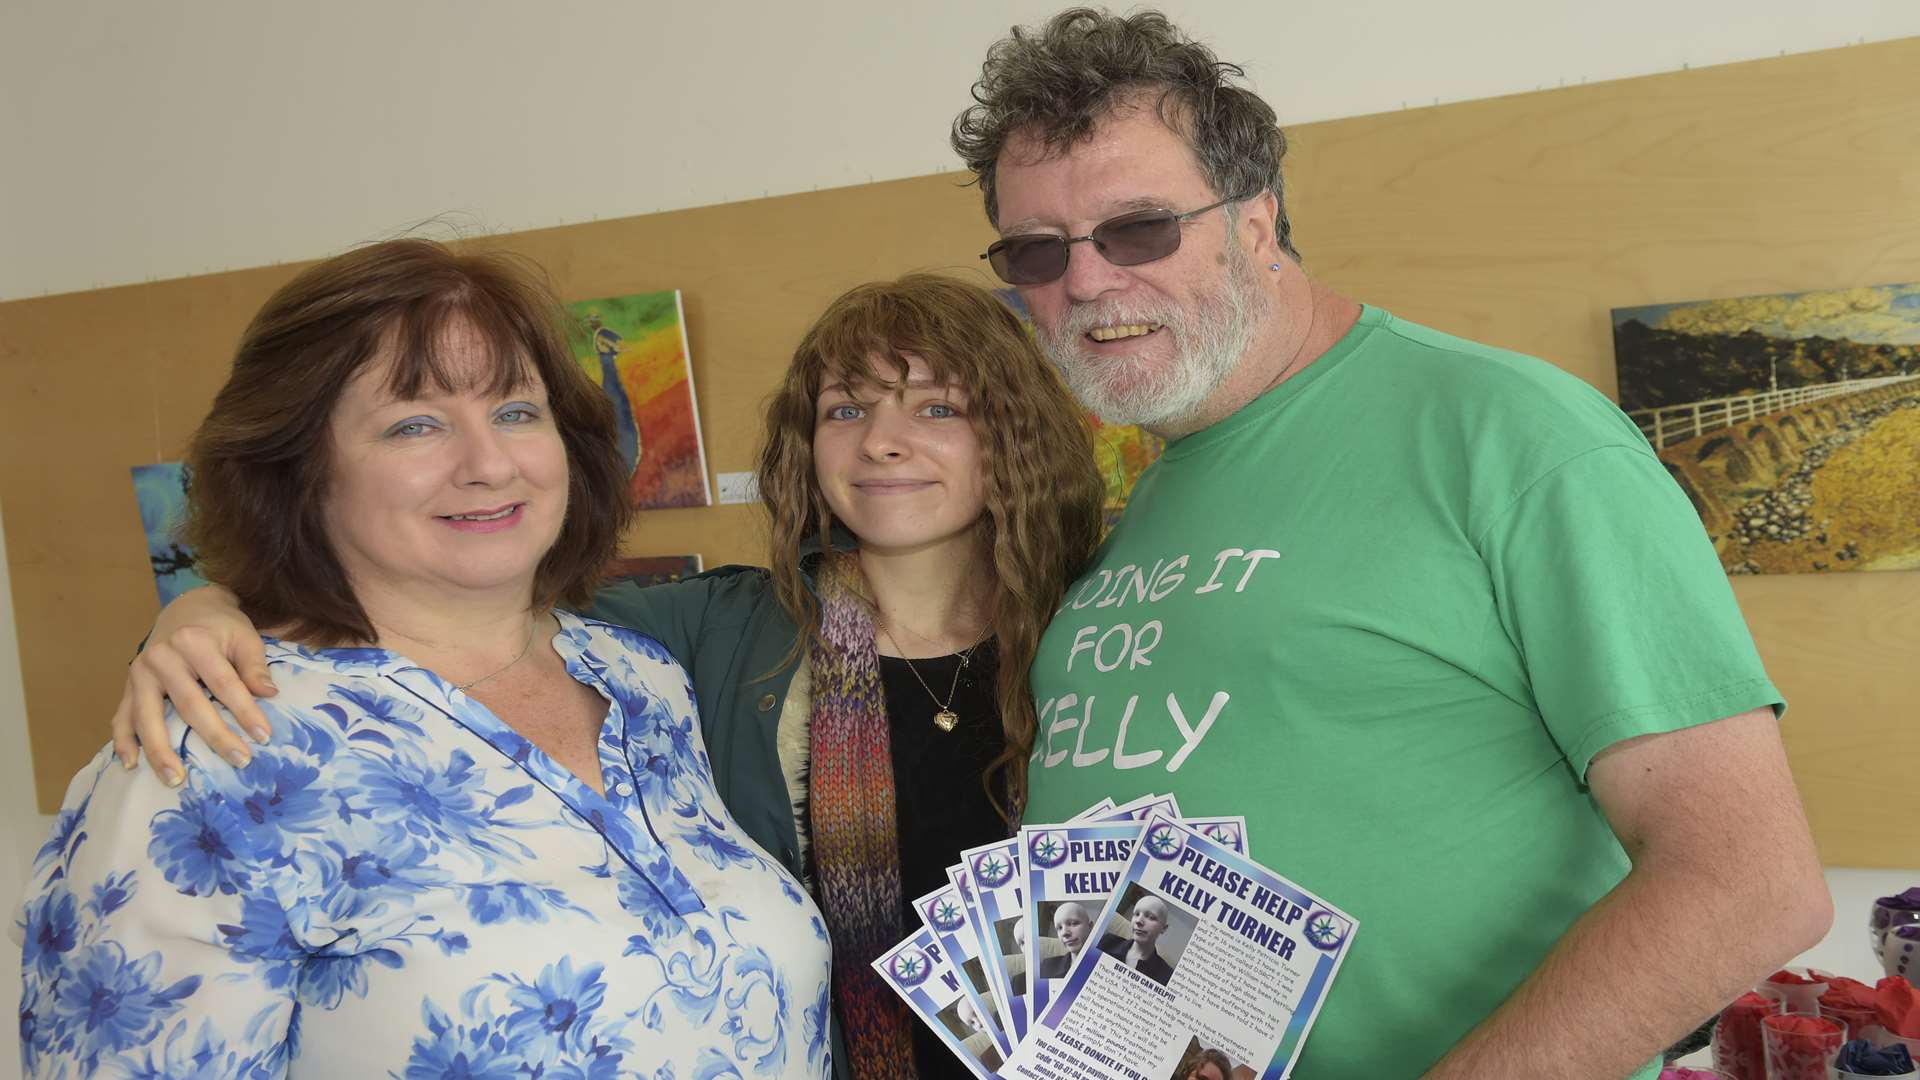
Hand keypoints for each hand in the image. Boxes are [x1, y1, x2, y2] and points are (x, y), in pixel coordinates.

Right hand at [109, 586, 274, 784]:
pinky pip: (121, 717)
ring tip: (175, 779)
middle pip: (189, 704)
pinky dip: (123, 741)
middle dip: (215, 736)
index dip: (245, 711)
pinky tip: (130, 764)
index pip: (224, 683)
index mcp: (193, 642)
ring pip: (148, 717)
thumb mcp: (245, 637)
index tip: (263, 736)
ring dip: (160, 751)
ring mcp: (139, 673)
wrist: (186, 608)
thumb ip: (255, 666)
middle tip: (239, 761)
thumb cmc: (221, 627)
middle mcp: (162, 657)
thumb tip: (269, 695)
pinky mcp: (127, 686)